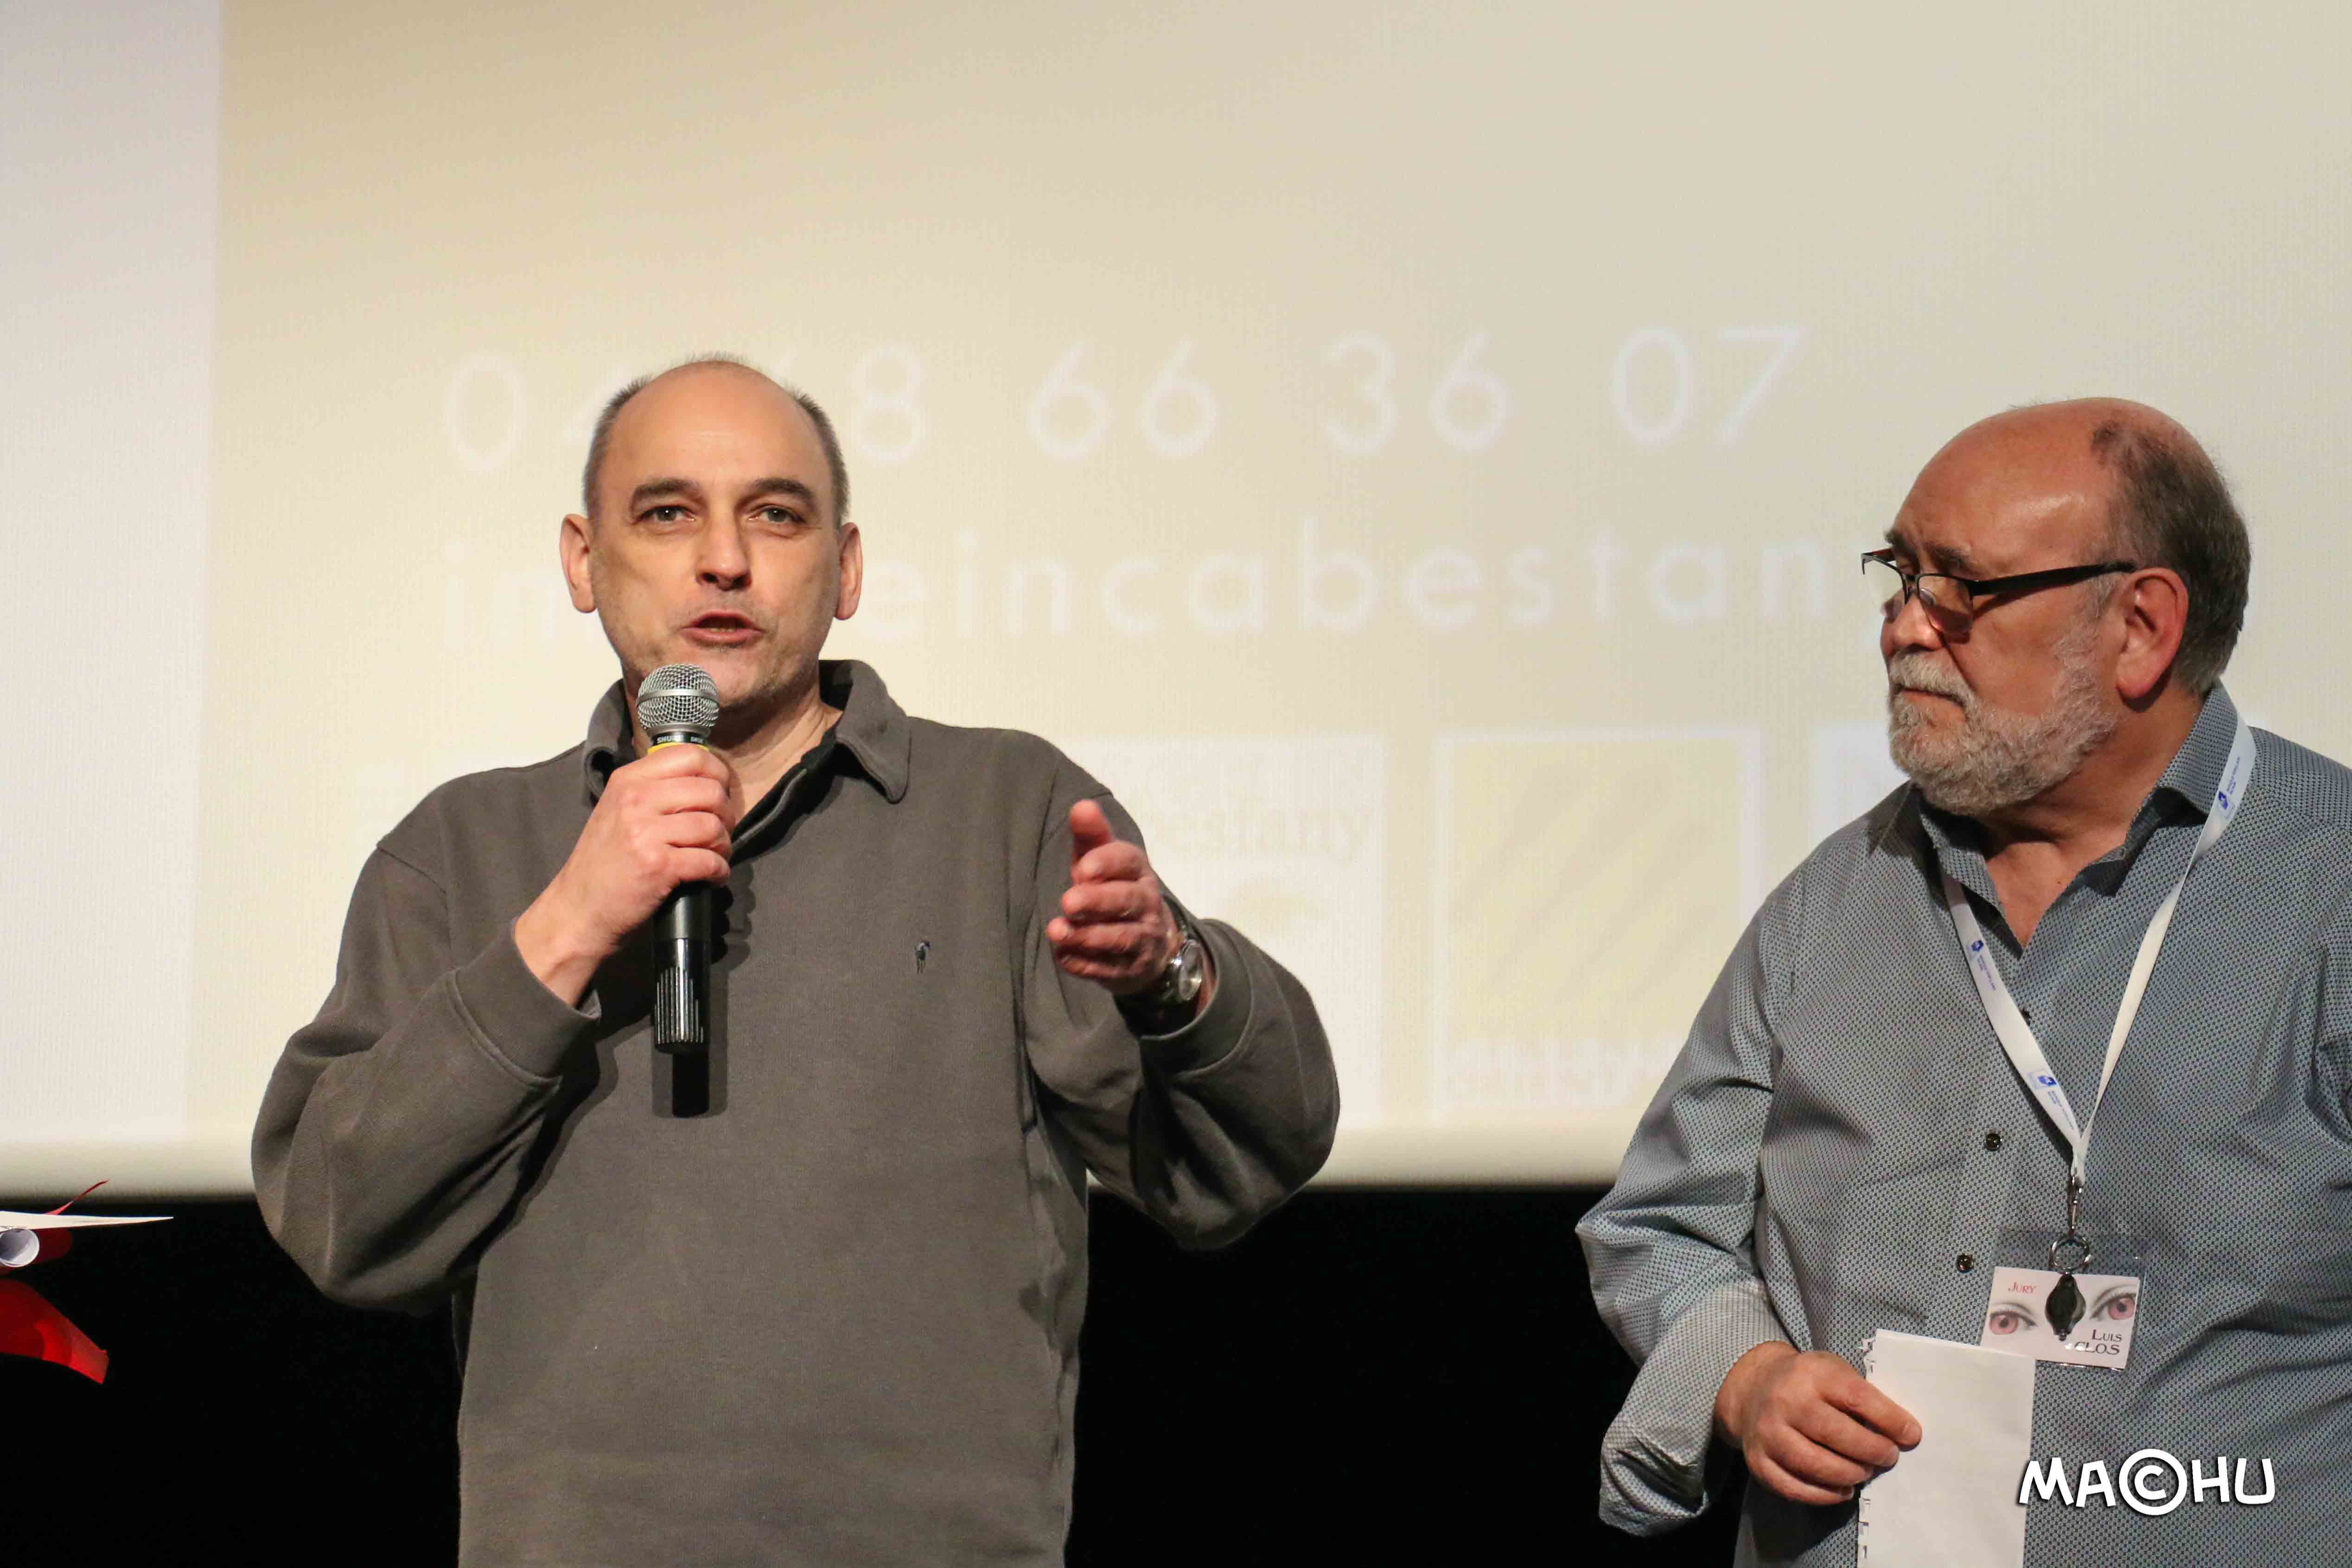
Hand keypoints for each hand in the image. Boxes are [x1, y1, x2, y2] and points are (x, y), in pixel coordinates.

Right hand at [515, 744, 740, 1003]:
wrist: (577, 910)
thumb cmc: (603, 863)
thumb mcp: (617, 810)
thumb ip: (653, 790)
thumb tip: (703, 781)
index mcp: (628, 780)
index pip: (691, 756)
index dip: (717, 774)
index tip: (721, 793)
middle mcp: (636, 799)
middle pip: (710, 792)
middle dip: (726, 814)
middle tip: (719, 832)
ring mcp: (645, 832)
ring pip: (714, 826)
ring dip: (724, 845)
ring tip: (714, 856)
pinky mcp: (658, 866)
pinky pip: (710, 861)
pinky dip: (719, 871)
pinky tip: (711, 877)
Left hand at [1047, 800, 1186, 995]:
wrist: (1151, 945)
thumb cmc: (1114, 890)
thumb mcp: (1102, 862)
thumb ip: (1091, 837)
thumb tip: (1081, 806)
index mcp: (1138, 871)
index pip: (1128, 861)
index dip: (1107, 863)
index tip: (1082, 868)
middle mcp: (1147, 904)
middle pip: (1127, 901)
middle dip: (1098, 901)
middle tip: (1068, 901)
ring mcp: (1143, 939)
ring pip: (1121, 937)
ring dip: (1089, 936)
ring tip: (1057, 931)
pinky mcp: (1131, 969)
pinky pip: (1109, 969)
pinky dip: (1086, 964)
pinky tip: (1063, 957)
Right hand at [1714, 1343, 1921, 1505]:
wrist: (1753, 1388)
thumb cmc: (1807, 1382)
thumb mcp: (1834, 1371)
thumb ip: (1864, 1396)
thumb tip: (1904, 1433)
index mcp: (1810, 1373)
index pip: (1856, 1398)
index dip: (1889, 1419)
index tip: (1911, 1435)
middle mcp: (1785, 1401)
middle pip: (1837, 1434)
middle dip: (1872, 1451)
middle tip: (1888, 1457)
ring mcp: (1768, 1433)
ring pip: (1815, 1464)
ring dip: (1850, 1474)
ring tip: (1864, 1472)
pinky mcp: (1759, 1461)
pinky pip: (1794, 1487)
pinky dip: (1825, 1495)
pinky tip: (1842, 1489)